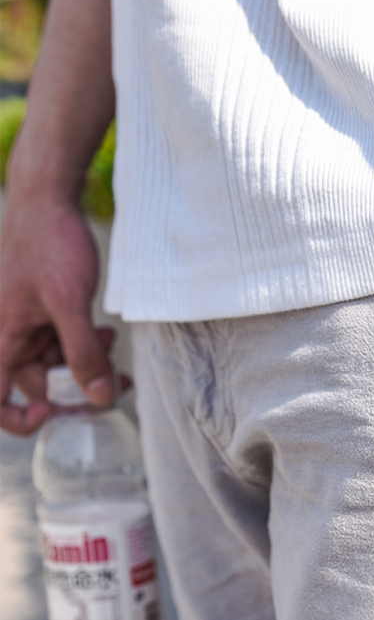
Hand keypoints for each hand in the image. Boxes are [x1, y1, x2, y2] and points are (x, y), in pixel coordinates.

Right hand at [0, 193, 114, 434]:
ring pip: (58, 364)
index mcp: (2, 339)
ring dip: (88, 363)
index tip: (55, 409)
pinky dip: (86, 344)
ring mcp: (29, 326)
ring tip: (110, 344)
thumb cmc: (50, 246)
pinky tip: (105, 333)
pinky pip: (65, 342)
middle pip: (40, 385)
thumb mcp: (69, 302)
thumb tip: (100, 398)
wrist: (49, 201)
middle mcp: (10, 337)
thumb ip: (83, 352)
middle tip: (116, 383)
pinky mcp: (46, 314)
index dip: (21, 418)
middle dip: (78, 387)